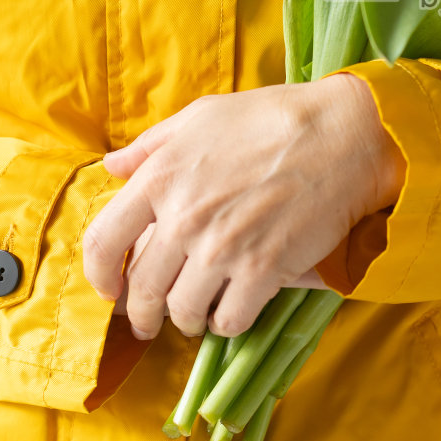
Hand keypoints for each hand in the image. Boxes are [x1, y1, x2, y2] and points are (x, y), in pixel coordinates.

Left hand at [84, 73, 401, 340]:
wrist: (342, 135)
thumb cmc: (272, 118)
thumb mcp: (201, 117)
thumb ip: (150, 145)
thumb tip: (112, 167)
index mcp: (160, 178)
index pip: (103, 241)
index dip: (98, 275)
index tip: (108, 289)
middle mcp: (184, 218)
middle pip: (142, 289)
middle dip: (141, 313)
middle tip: (148, 321)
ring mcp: (224, 248)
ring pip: (182, 311)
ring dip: (184, 321)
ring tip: (193, 317)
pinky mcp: (263, 270)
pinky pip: (229, 319)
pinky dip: (225, 323)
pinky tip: (230, 312)